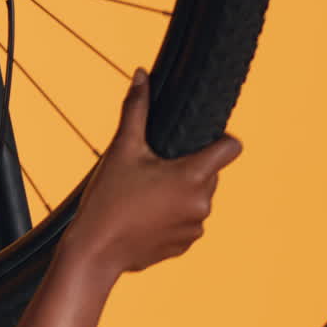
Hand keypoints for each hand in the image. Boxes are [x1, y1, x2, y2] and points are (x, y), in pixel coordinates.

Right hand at [59, 68, 242, 278]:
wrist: (95, 251)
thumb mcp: (121, 150)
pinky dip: (170, 217)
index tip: (198, 141)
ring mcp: (195, 228)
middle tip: (151, 171)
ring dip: (178, 194)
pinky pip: (185, 223)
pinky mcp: (184, 245)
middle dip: (187, 169)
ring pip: (196, 199)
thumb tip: (141, 74)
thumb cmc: (107, 199)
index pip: (231, 148)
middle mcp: (202, 203)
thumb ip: (135, 110)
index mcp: (193, 176)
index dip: (219, 140)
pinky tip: (142, 218)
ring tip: (143, 196)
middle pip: (209, 174)